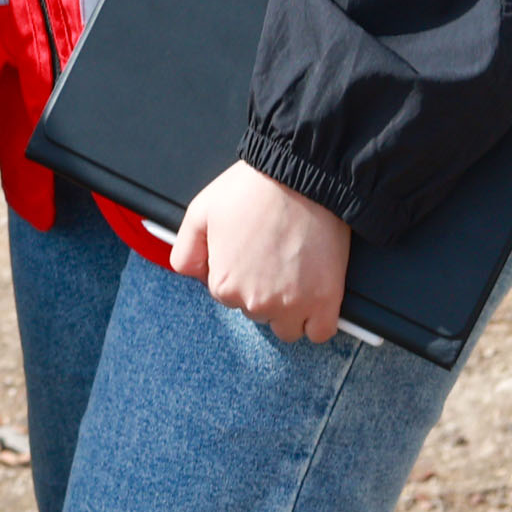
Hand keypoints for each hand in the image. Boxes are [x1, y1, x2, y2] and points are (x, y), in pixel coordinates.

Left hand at [169, 160, 351, 343]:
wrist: (301, 178)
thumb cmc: (253, 191)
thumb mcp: (200, 212)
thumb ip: (186, 251)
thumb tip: (191, 274)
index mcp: (224, 284)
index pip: (225, 295)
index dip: (237, 272)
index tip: (250, 253)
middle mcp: (256, 302)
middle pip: (255, 311)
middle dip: (261, 290)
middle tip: (272, 258)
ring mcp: (293, 305)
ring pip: (286, 327)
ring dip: (288, 309)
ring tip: (293, 275)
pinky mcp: (326, 303)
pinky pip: (319, 333)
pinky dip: (317, 320)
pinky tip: (313, 296)